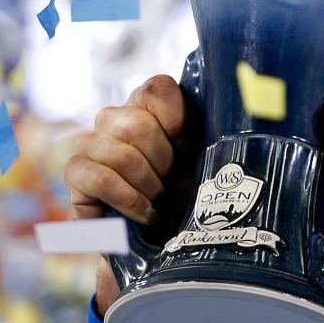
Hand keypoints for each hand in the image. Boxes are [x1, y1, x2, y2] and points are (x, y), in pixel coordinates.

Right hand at [64, 75, 185, 313]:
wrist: (153, 234)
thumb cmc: (182, 189)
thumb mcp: (199, 158)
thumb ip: (208, 130)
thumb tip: (248, 103)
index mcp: (145, 105)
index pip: (157, 87)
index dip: (175, 115)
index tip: (183, 140)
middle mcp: (114, 118)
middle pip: (139, 125)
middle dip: (163, 160)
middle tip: (170, 181)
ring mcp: (90, 143)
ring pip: (123, 154)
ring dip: (148, 184)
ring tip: (158, 200)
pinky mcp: (76, 172)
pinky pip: (102, 180)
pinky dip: (129, 200)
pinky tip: (144, 213)